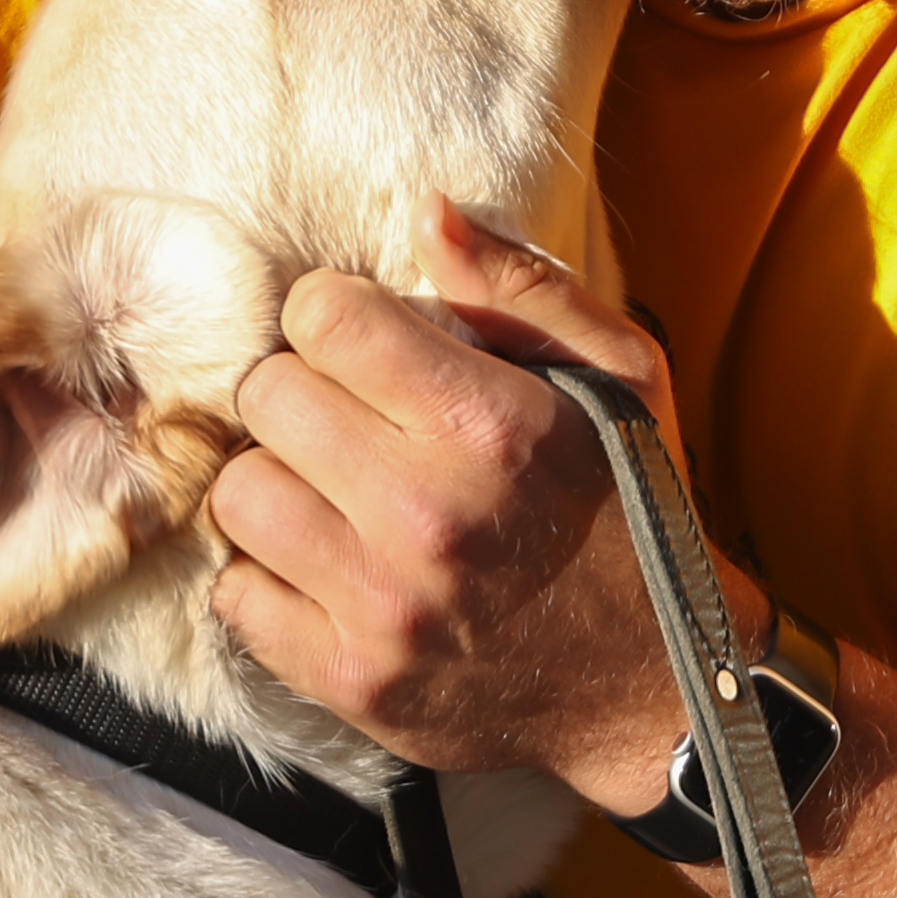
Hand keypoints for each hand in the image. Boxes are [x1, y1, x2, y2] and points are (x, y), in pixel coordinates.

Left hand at [207, 201, 705, 808]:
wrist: (661, 687)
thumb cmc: (635, 510)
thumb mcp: (620, 376)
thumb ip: (517, 286)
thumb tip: (421, 210)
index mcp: (490, 425)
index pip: (322, 317)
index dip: (336, 317)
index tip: (363, 344)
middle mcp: (428, 515)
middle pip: (265, 397)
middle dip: (301, 395)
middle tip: (348, 423)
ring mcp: (384, 608)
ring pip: (237, 495)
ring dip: (277, 486)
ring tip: (334, 496)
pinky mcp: (352, 681)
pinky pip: (236, 595)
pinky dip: (269, 579)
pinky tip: (329, 569)